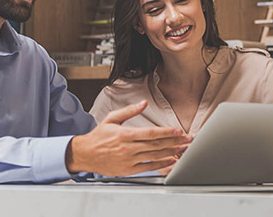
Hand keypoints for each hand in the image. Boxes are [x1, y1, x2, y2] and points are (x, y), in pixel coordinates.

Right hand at [65, 100, 191, 176]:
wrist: (85, 154)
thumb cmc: (98, 137)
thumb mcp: (112, 119)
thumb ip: (129, 111)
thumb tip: (143, 103)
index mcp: (125, 134)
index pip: (150, 133)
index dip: (166, 132)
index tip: (178, 131)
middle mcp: (128, 148)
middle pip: (156, 144)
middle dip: (174, 141)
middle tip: (188, 139)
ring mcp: (129, 160)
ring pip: (154, 156)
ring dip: (171, 152)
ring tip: (183, 149)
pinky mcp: (128, 170)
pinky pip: (148, 167)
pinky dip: (161, 165)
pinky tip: (170, 160)